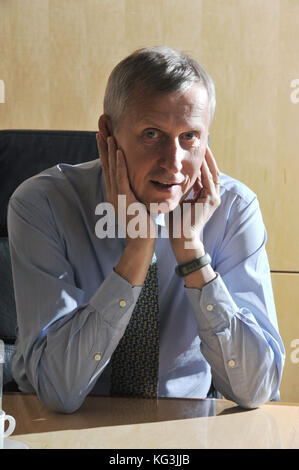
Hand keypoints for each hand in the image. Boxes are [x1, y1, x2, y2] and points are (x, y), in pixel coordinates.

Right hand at [96, 132, 156, 247]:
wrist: (141, 242)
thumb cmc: (142, 225)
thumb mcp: (136, 205)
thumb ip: (134, 194)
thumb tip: (137, 185)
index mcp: (115, 193)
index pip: (109, 167)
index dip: (105, 150)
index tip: (104, 134)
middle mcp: (112, 192)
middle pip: (106, 164)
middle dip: (102, 145)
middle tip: (99, 128)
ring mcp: (116, 196)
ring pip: (111, 168)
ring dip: (108, 150)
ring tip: (106, 134)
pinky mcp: (124, 199)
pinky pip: (121, 178)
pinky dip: (119, 164)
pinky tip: (118, 151)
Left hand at [168, 145, 220, 262]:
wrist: (181, 239)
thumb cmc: (176, 222)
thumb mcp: (178, 200)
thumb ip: (180, 188)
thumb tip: (172, 175)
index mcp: (206, 195)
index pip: (205, 172)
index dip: (202, 159)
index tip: (194, 147)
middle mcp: (213, 195)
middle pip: (212, 169)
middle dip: (208, 155)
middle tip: (203, 141)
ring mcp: (214, 198)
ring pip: (213, 172)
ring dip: (208, 159)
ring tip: (203, 145)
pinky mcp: (211, 201)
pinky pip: (209, 180)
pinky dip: (204, 169)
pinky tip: (199, 158)